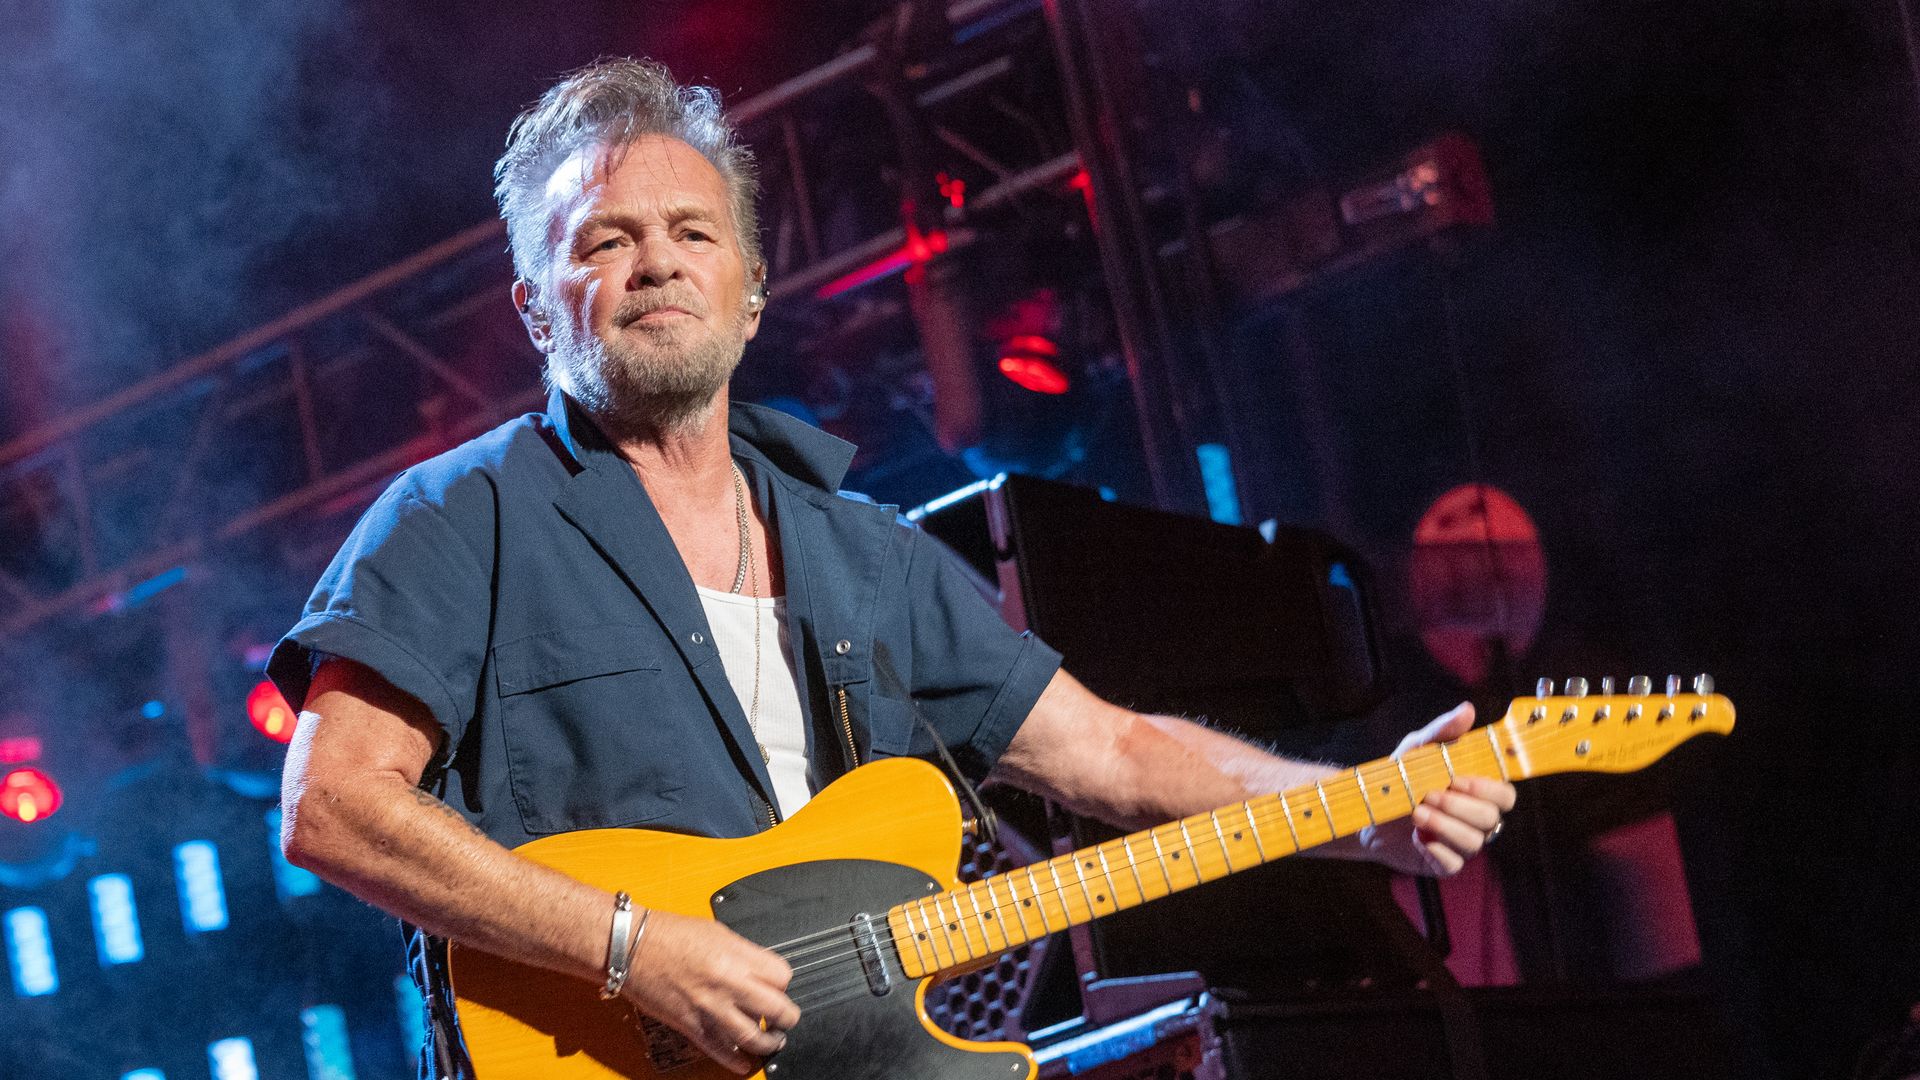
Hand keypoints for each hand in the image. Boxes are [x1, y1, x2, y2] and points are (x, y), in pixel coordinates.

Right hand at [621, 910, 801, 1075]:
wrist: (632, 946)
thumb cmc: (669, 934)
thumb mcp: (718, 932)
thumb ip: (743, 953)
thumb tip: (759, 970)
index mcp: (737, 956)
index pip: (782, 976)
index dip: (784, 983)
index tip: (778, 987)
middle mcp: (729, 983)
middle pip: (778, 1009)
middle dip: (787, 1017)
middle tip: (786, 1019)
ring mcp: (711, 1007)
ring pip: (754, 1037)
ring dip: (768, 1043)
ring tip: (771, 1042)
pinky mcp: (691, 1025)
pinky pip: (721, 1050)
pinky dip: (736, 1061)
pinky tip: (744, 1062)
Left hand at [1356, 703, 1517, 876]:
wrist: (1367, 810)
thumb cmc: (1400, 777)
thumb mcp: (1417, 749)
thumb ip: (1442, 732)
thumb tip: (1468, 709)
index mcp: (1477, 791)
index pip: (1506, 794)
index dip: (1489, 789)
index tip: (1458, 778)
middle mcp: (1476, 819)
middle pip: (1492, 817)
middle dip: (1459, 805)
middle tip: (1429, 794)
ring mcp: (1461, 843)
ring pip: (1473, 841)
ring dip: (1444, 825)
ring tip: (1416, 812)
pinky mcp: (1443, 863)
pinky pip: (1453, 863)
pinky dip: (1435, 849)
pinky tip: (1417, 837)